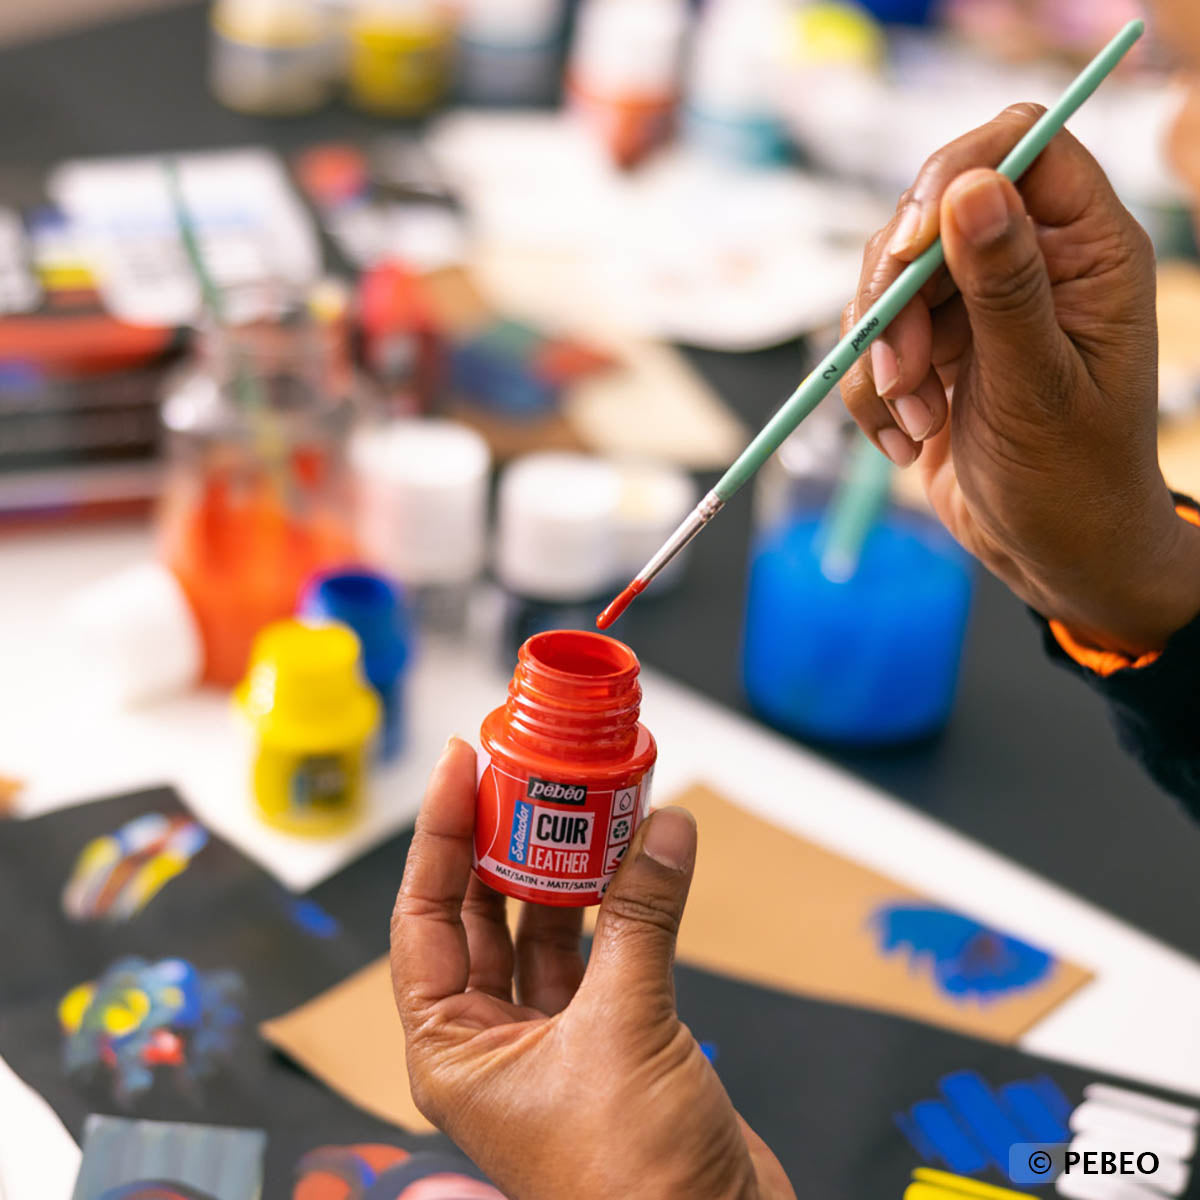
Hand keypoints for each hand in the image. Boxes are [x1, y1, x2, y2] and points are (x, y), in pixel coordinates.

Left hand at [390, 739, 794, 1199]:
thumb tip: (663, 831)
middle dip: (503, 839)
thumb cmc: (633, 1182)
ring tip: (583, 801)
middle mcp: (491, 1041)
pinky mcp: (610, 1039)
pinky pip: (602, 950)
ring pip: (545, 928)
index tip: (461, 766)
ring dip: (566, 867)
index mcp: (452, 1050)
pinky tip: (638, 858)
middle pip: (481, 913)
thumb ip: (641, 920)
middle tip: (525, 772)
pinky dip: (619, 904)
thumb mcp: (625, 1029)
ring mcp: (552, 1039)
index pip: (423, 916)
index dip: (438, 834)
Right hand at [841, 103, 1199, 655]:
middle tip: (904, 373)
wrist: (1048, 553)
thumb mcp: (1040, 386)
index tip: (911, 246)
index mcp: (1087, 249)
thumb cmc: (1073, 480)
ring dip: (880, 358)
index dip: (956, 173)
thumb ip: (1006, 287)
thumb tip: (971, 187)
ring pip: (887, 283)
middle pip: (930, 215)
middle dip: (897, 300)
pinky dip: (870, 394)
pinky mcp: (930, 349)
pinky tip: (905, 442)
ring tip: (915, 422)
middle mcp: (1030, 261)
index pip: (1022, 144)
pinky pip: (869, 343)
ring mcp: (975, 306)